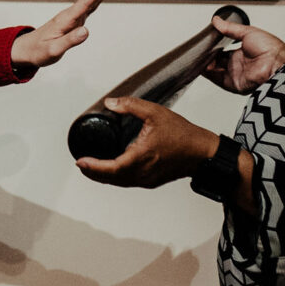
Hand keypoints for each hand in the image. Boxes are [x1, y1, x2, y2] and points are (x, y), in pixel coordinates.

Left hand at [11, 0, 113, 70]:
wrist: (27, 50)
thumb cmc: (39, 51)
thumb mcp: (53, 50)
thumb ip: (69, 41)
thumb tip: (86, 31)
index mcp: (65, 20)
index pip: (85, 4)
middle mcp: (69, 16)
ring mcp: (71, 18)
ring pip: (89, 2)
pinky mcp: (72, 21)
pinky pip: (87, 8)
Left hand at [73, 96, 220, 187]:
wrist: (204, 153)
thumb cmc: (184, 135)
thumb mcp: (155, 113)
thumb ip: (130, 106)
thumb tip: (110, 103)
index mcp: (141, 158)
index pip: (110, 168)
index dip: (93, 167)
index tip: (80, 162)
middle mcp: (143, 173)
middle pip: (111, 179)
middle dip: (93, 173)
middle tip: (81, 164)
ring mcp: (148, 179)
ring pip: (119, 182)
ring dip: (104, 176)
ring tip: (91, 167)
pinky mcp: (152, 181)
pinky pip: (129, 181)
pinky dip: (117, 177)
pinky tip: (113, 168)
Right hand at [204, 16, 284, 92]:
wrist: (277, 64)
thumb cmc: (270, 48)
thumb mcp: (248, 32)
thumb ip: (230, 28)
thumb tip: (217, 21)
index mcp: (243, 53)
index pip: (223, 52)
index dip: (213, 48)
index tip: (205, 43)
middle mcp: (239, 65)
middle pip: (217, 62)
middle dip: (208, 57)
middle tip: (200, 50)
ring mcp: (236, 75)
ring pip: (215, 71)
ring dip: (206, 65)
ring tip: (199, 57)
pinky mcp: (234, 84)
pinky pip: (217, 80)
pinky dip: (208, 74)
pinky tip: (203, 66)